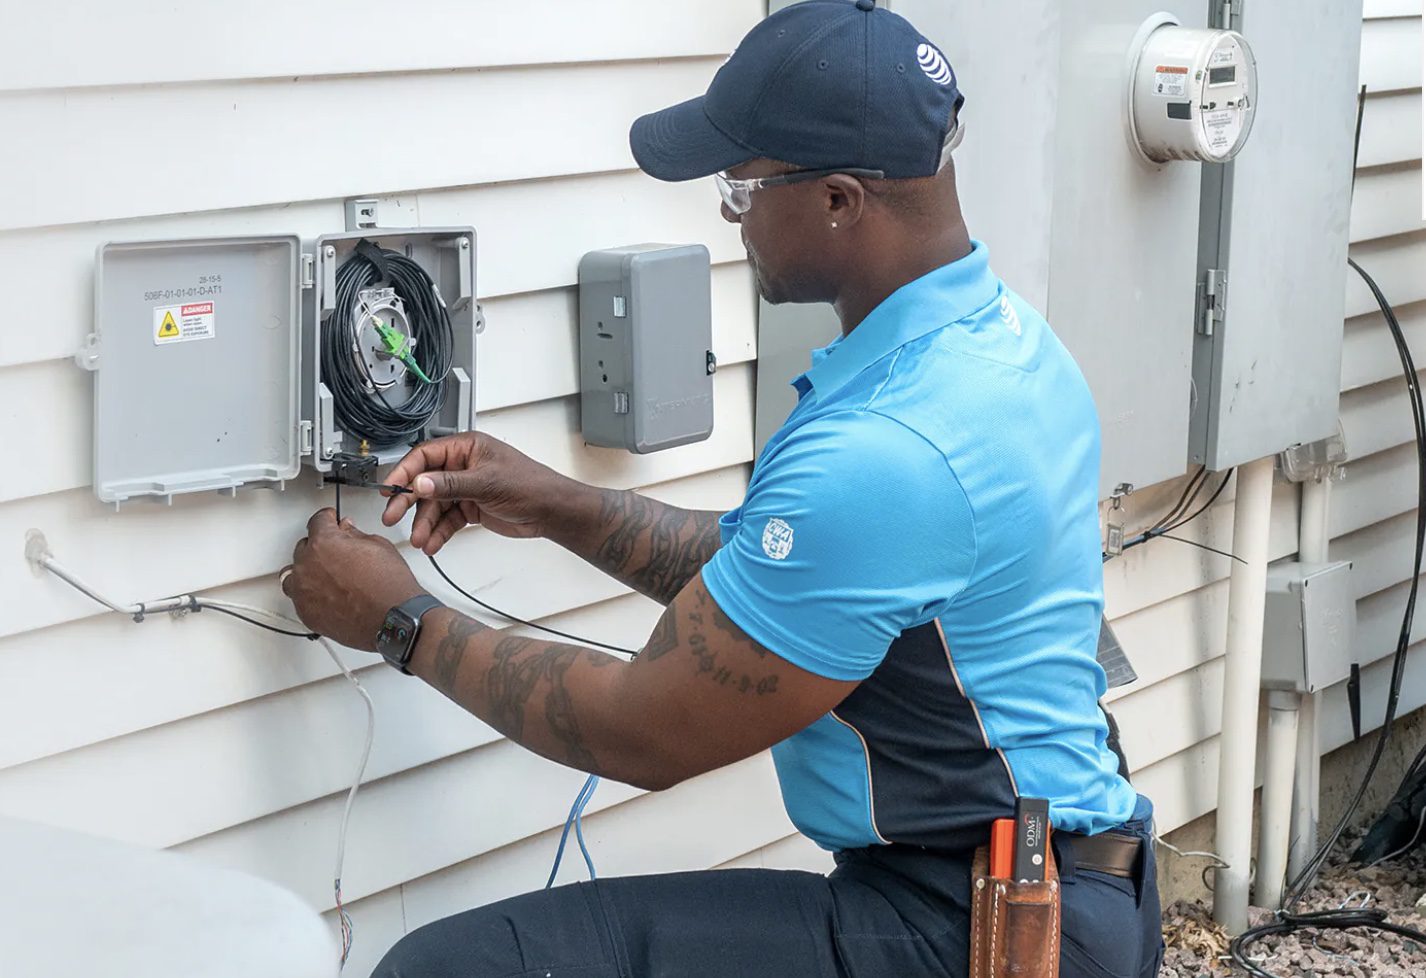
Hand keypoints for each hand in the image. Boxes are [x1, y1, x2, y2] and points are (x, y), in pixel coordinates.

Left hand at [282, 509, 425, 651]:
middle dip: (319, 546)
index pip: (317, 521)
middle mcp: (307, 566)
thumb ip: (354, 535)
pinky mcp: (306, 614)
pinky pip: (299, 599)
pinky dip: (310, 595)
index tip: (330, 521)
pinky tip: (327, 595)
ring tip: (325, 575)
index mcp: (323, 543)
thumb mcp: (378, 546)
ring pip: (294, 575)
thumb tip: (346, 531)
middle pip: (303, 547)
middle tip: (336, 552)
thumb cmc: (389, 586)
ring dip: (307, 571)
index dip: (327, 519)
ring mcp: (303, 592)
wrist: (394, 619)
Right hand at [381, 432, 569, 554]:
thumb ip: (450, 484)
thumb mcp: (487, 482)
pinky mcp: (470, 508)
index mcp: (466, 447)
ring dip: (425, 523)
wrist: (551, 511)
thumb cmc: (530, 485)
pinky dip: (439, 532)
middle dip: (408, 501)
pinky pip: (447, 520)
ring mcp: (465, 488)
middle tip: (393, 516)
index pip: (425, 456)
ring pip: (435, 506)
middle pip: (425, 483)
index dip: (405, 472)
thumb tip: (420, 482)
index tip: (391, 488)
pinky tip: (432, 543)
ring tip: (420, 540)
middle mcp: (462, 466)